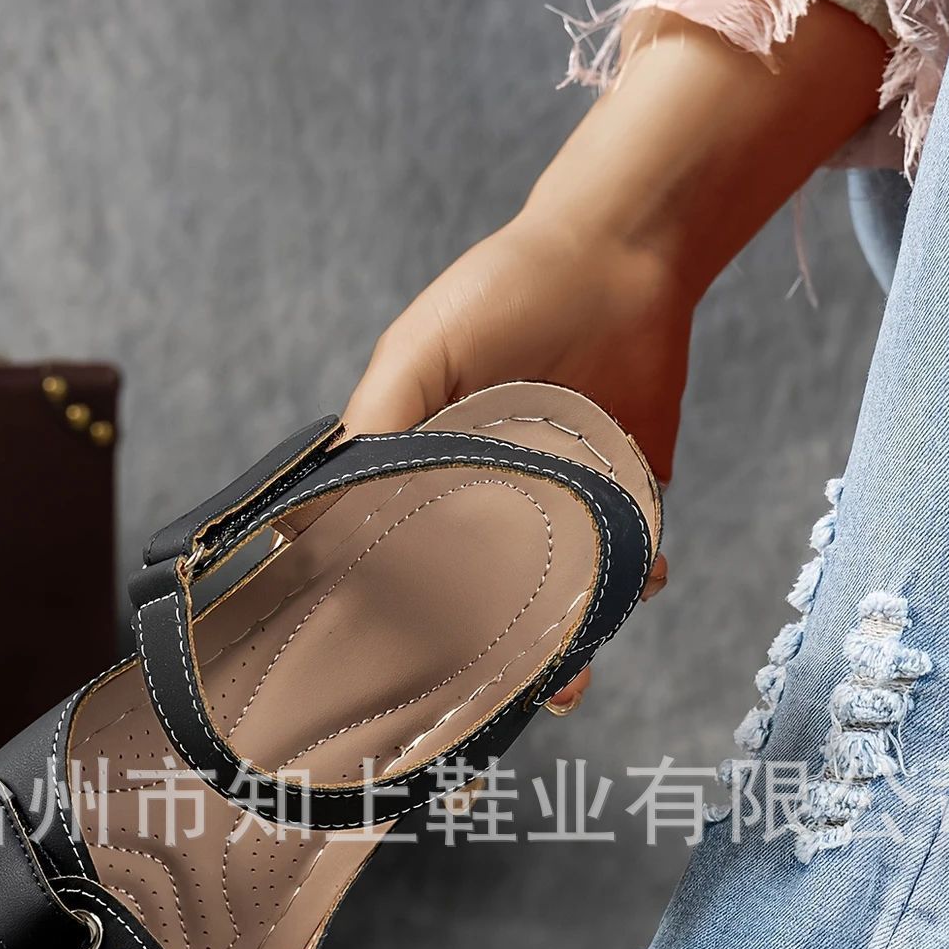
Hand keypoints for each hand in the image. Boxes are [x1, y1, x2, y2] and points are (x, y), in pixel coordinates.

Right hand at [346, 210, 682, 708]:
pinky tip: (644, 575)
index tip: (409, 680)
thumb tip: (304, 519)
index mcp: (433, 478)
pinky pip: (632, 560)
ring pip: (561, 598)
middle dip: (496, 660)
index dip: (411, 626)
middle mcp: (497, 502)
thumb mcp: (416, 355)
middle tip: (505, 695)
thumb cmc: (501, 291)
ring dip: (570, 642)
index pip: (414, 568)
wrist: (623, 253)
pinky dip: (638, 579)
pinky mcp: (629, 494)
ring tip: (574, 673)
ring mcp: (565, 505)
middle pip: (489, 603)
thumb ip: (374, 431)